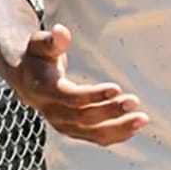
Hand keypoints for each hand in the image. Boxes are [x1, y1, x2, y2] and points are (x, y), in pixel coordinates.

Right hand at [13, 23, 148, 145]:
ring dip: (118, 128)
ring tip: (142, 119)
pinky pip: (97, 138)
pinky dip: (117, 135)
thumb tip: (60, 31)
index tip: (117, 88)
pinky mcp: (74, 131)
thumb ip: (52, 41)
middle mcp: (53, 112)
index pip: (70, 98)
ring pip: (92, 133)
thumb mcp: (40, 45)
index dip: (93, 95)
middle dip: (110, 111)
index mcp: (44, 90)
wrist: (28, 80)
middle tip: (134, 101)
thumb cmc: (38, 57)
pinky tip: (135, 127)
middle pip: (83, 118)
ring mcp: (63, 125)